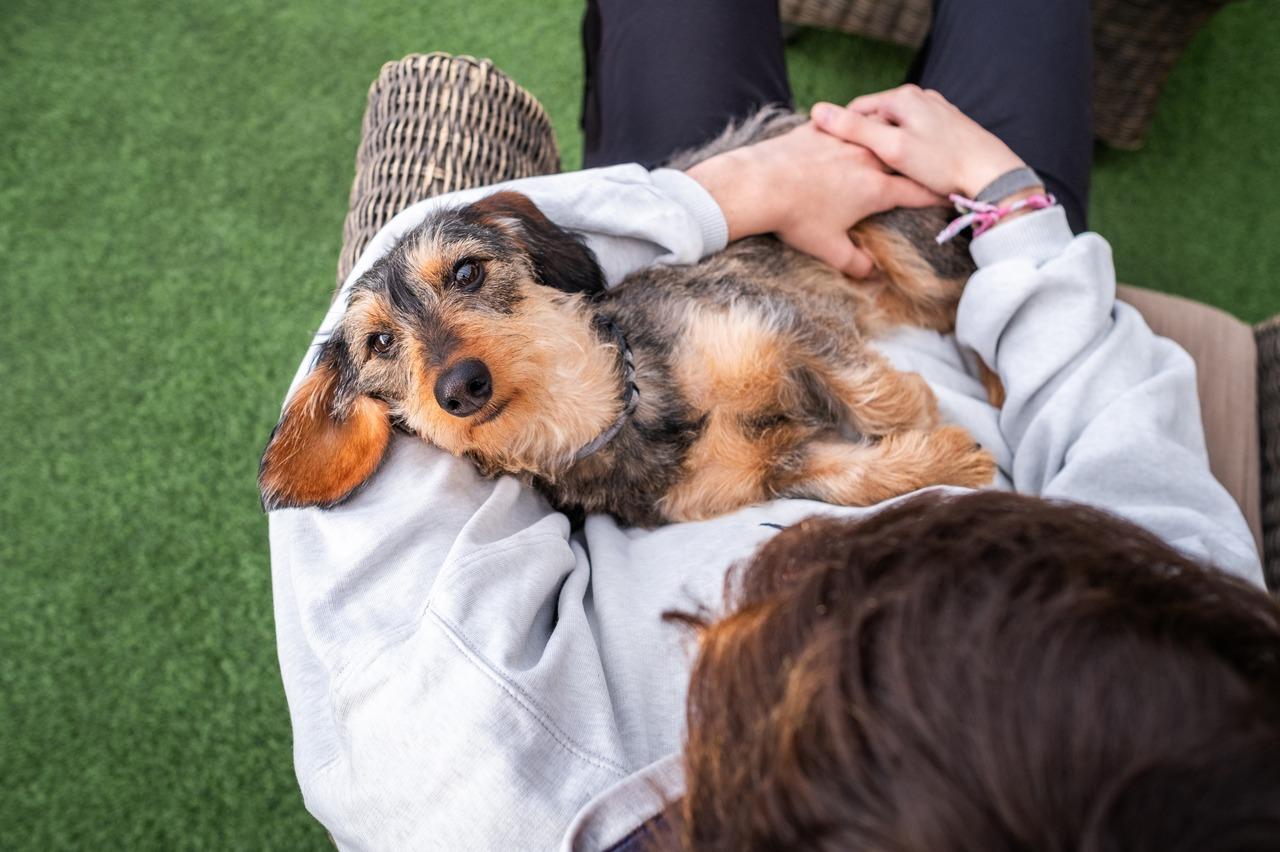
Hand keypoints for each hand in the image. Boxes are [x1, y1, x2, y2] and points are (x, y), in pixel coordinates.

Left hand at [686, 121, 941, 277]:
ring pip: (877, 132)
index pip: (916, 191)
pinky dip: (853, 126)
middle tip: (927, 162)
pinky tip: (852, 126)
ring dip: (887, 136)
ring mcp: (843, 140)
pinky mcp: (819, 128)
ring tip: (896, 136)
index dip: (935, 194)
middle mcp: (866, 159)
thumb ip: (855, 263)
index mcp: (875, 189)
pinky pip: (845, 123)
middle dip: (916, 161)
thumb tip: (873, 275)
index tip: (948, 193)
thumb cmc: (795, 218)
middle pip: (902, 157)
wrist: (758, 185)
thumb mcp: (828, 249)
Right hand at [810, 85, 1028, 199]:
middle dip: (863, 142)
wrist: (991, 174)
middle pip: (876, 118)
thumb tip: (818, 111)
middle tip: (856, 172)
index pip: (856, 110)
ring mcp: (934, 109)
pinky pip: (913, 134)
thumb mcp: (892, 148)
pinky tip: (906, 170)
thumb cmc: (942, 164)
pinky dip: (903, 149)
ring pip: (894, 127)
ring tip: (880, 174)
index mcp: (902, 97)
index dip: (841, 136)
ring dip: (883, 147)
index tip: (835, 162)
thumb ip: (855, 130)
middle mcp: (919, 96)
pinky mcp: (946, 125)